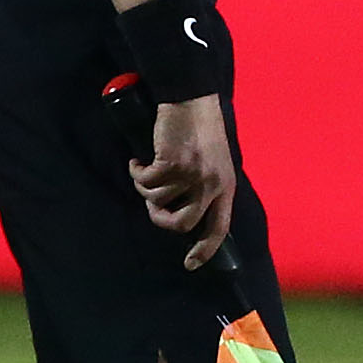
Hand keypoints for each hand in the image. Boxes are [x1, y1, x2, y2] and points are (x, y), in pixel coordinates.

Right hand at [132, 93, 236, 268]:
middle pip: (182, 224)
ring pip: (157, 200)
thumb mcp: (213, 162)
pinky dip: (137, 171)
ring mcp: (192, 174)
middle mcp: (212, 184)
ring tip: (146, 170)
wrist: (191, 98)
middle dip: (160, 219)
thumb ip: (205, 187)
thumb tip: (183, 214)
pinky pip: (145, 181)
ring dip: (145, 187)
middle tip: (152, 205)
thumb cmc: (200, 129)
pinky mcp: (172, 162)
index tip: (191, 264)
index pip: (219, 229)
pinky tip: (139, 160)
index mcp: (225, 186)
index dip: (205, 250)